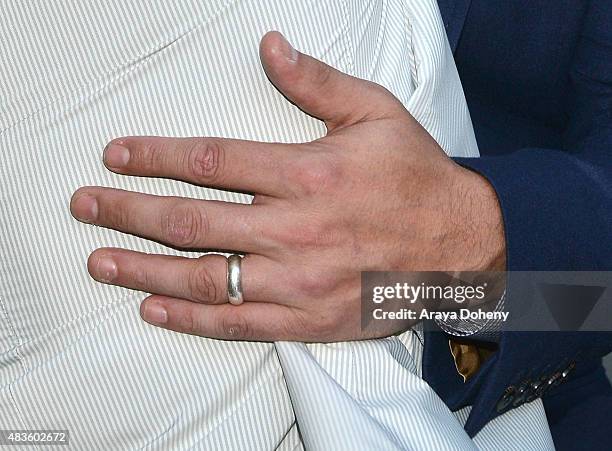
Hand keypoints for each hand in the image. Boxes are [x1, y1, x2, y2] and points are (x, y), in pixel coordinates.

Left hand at [70, 32, 505, 341]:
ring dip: (144, 270)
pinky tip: (155, 310)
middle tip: (88, 206)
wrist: (463, 246)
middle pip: (192, 220)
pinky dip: (190, 319)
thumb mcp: (377, 115)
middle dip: (130, 211)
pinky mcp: (308, 318)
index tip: (119, 156)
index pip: (211, 161)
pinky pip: (237, 323)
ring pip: (204, 276)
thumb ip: (318, 84)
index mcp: (309, 173)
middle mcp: (296, 229)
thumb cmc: (418, 180)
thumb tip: (271, 48)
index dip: (156, 156)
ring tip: (102, 262)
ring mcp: (299, 281)